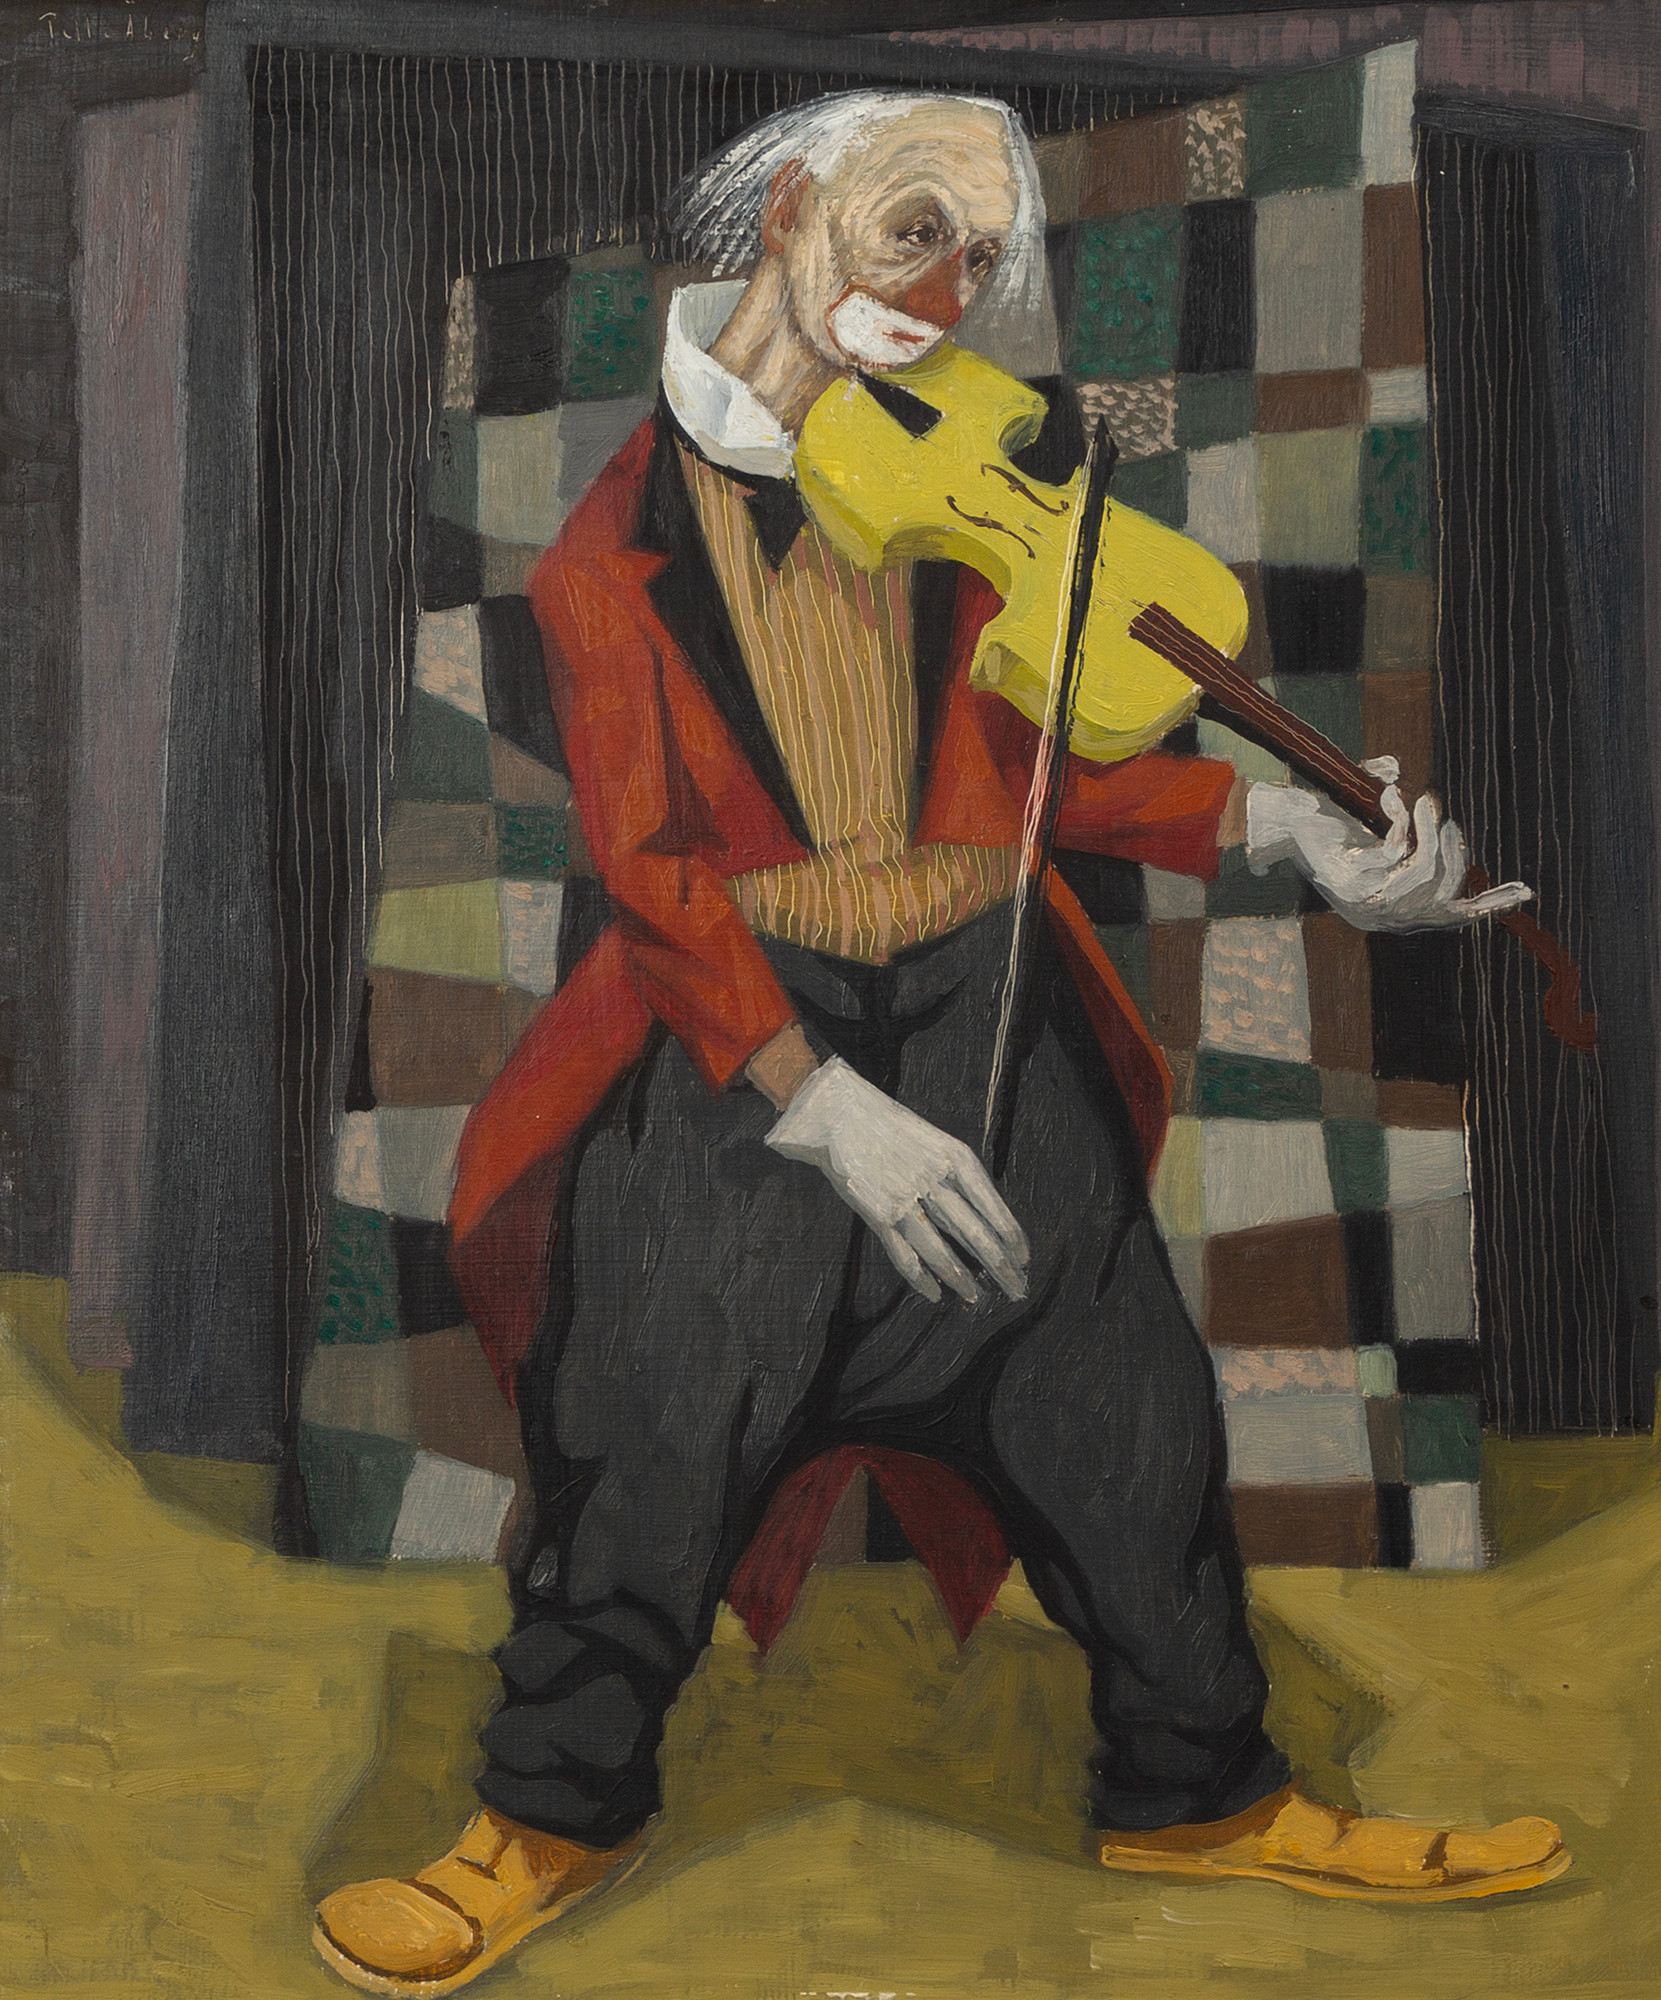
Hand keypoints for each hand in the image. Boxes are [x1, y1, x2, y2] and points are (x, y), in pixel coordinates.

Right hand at [764, 1056, 1029, 1304]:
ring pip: (942, 1252)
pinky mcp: (878, 1215)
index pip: (995, 1208)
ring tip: (976, 1298)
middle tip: (1018, 1291)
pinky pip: (905, 1256)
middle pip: (978, 1235)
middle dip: (1001, 1268)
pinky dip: (922, 1278)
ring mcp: (905, 1200)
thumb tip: (982, 1224)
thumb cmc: (890, 1128)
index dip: (1013, 1239)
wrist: (838, 1112)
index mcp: (956, 1158)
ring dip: (962, 1280)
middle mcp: (935, 1179)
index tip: (1024, 1260)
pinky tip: (935, 1294)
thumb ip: (956, 1179)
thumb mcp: (934, 1143)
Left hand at [1244, 757, 1532, 931]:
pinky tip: (1388, 796)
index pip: (1451, 917)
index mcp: (1393, 911)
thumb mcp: (1378, 824)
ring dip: (1433, 833)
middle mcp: (1380, 915)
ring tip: (1428, 802)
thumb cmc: (1330, 822)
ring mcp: (1364, 902)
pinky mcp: (1350, 881)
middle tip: (1444, 816)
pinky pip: (1397, 851)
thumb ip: (1403, 815)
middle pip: (1445, 895)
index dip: (1489, 906)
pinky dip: (1401, 819)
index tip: (1525, 892)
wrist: (1284, 819)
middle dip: (1453, 851)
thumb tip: (1418, 793)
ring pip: (1425, 875)